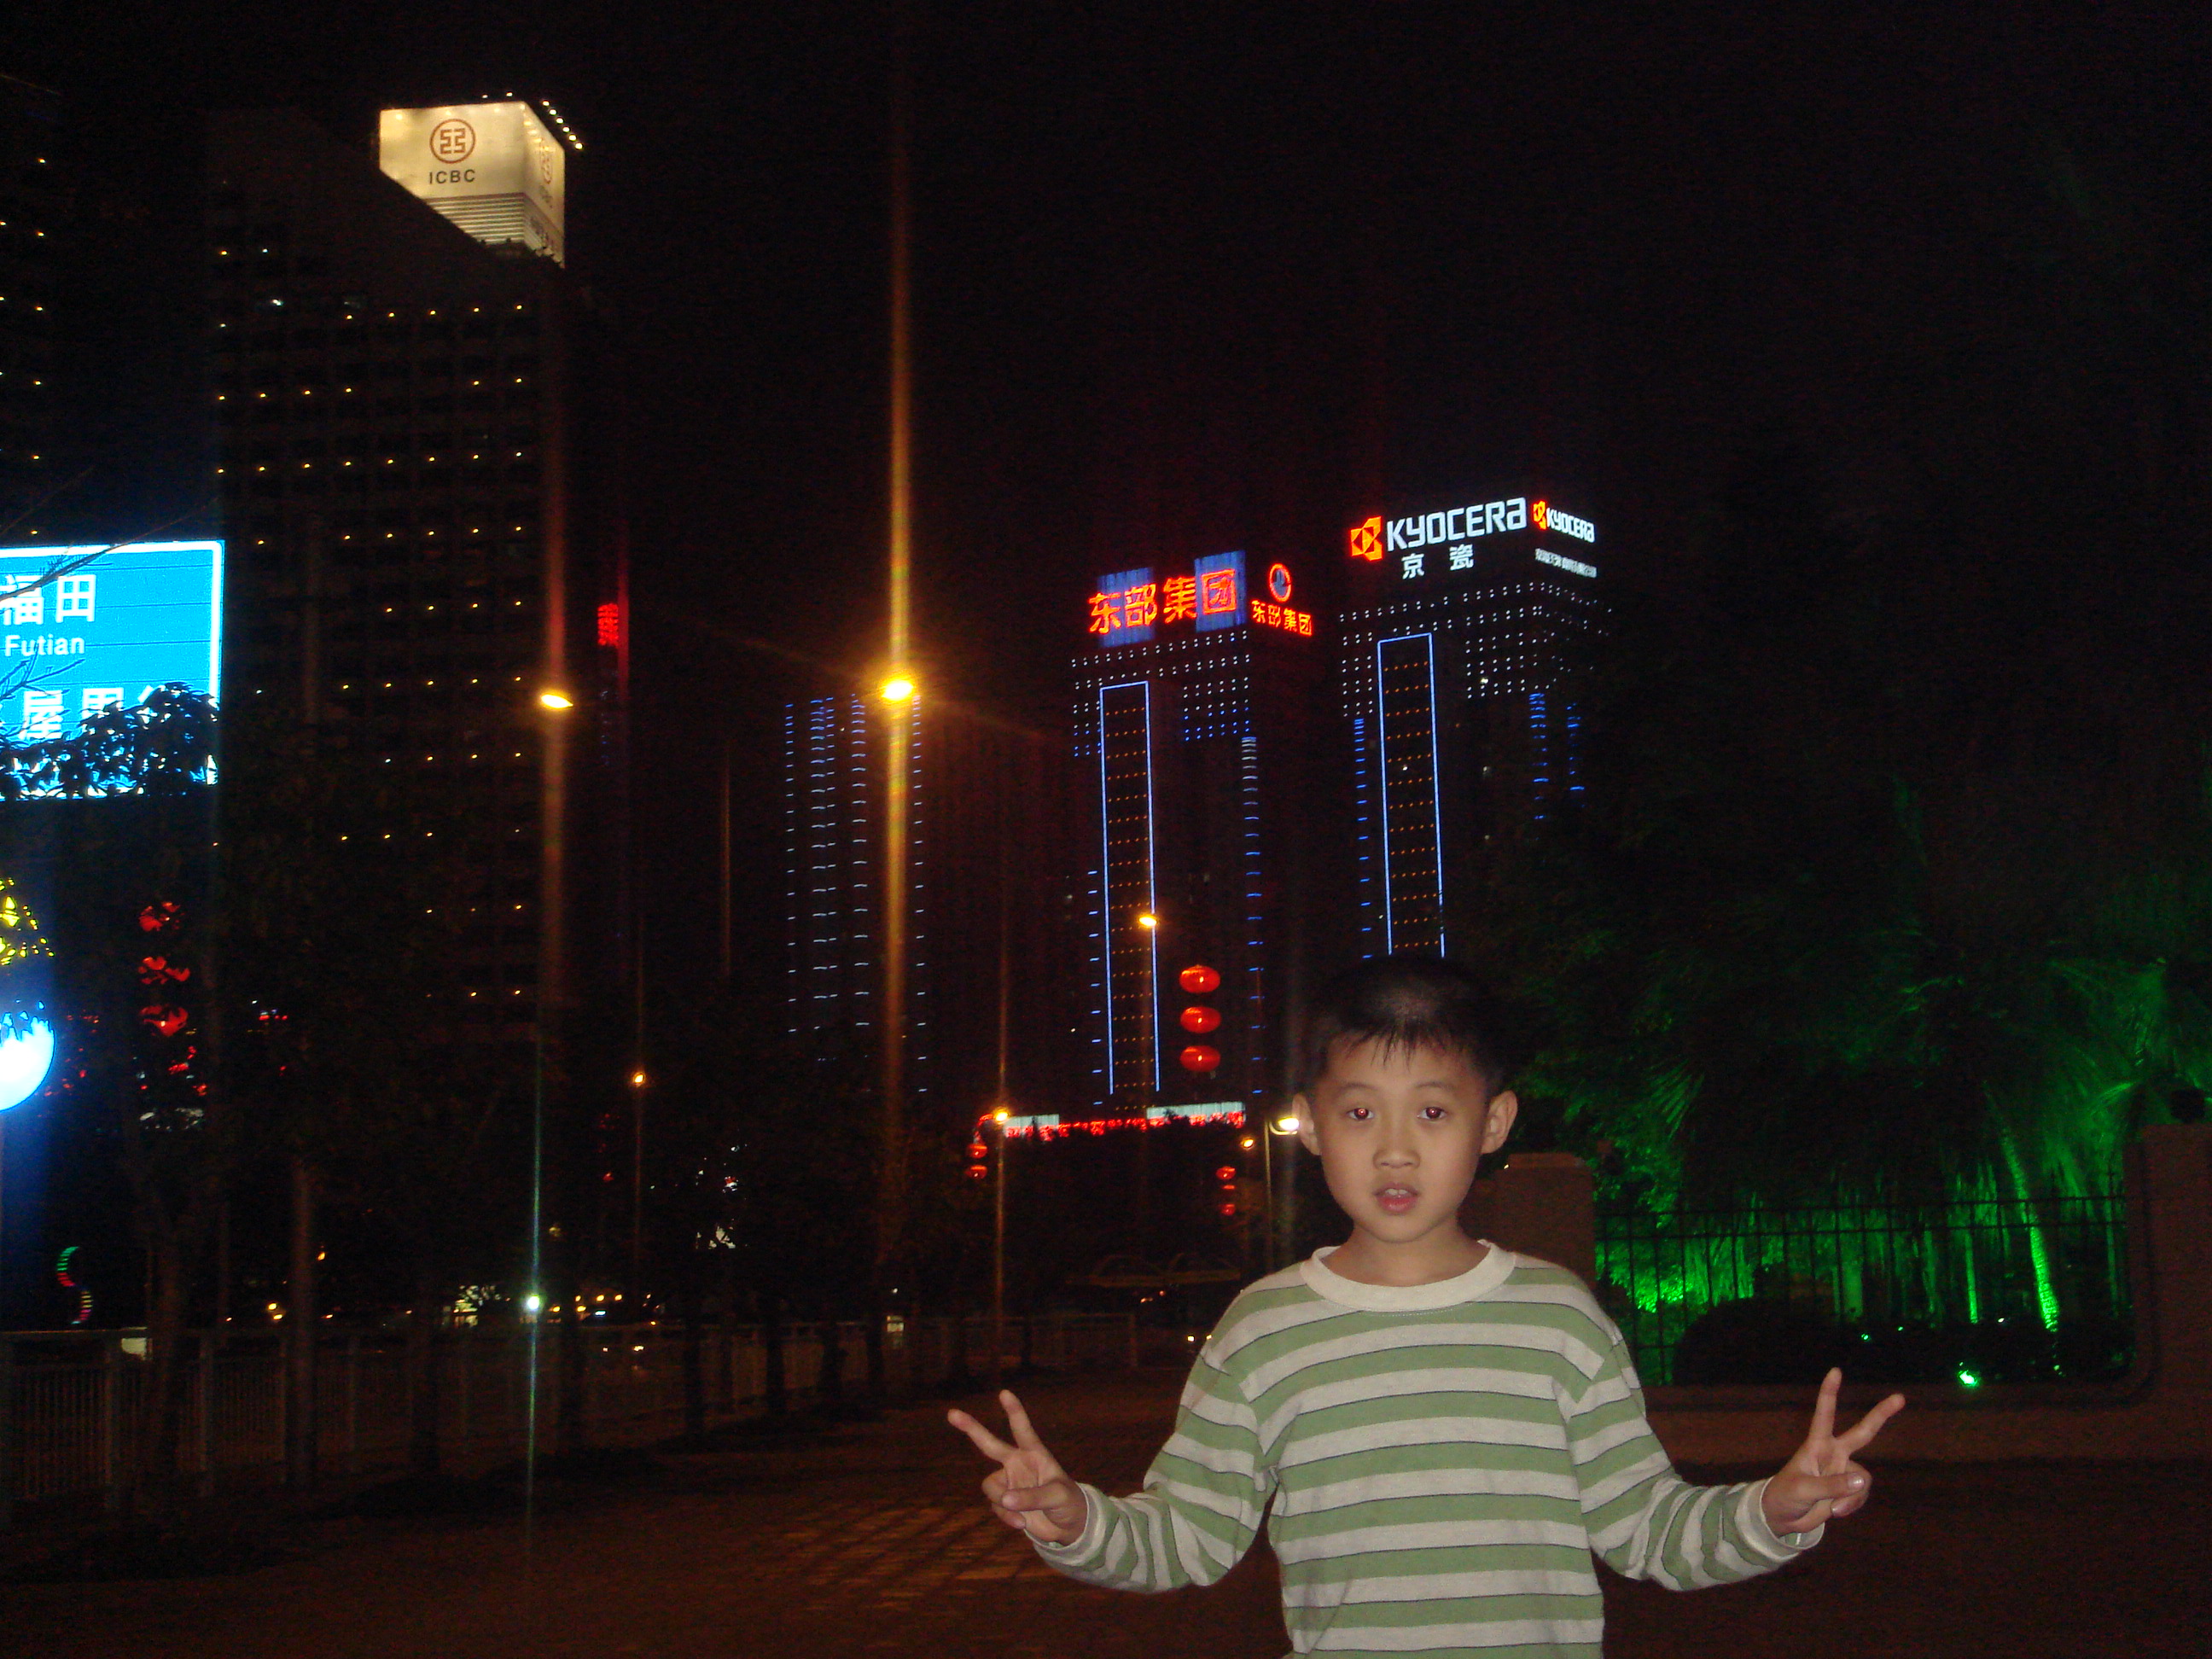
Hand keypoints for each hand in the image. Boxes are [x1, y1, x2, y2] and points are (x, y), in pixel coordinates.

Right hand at [947, 1389, 1089, 1544]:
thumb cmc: (1068, 1501)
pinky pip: (996, 1507)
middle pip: (989, 1444)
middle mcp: (1017, 1464)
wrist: (1066, 1525)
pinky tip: (1021, 1523)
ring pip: (990, 1487)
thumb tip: (1005, 1499)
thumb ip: (1033, 1497)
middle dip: (971, 1428)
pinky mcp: (1004, 1503)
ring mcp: (1009, 1483)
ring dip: (1003, 1502)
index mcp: (1034, 1454)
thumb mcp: (1057, 1496)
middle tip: (952, 1413)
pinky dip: (1006, 1517)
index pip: (1022, 1429)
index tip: (1004, 1393)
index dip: (1014, 1411)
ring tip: (1023, 1516)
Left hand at [1762, 1368, 1904, 1535]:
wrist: (1784, 1517)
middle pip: (1862, 1432)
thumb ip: (1832, 1485)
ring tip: (1833, 1509)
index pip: (1824, 1414)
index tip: (1835, 1371)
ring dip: (1853, 1496)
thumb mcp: (1804, 1490)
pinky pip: (1861, 1494)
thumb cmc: (1786, 1495)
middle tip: (1900, 1397)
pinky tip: (1836, 1512)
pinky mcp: (1848, 1490)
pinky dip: (1852, 1505)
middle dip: (1880, 1415)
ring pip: (1863, 1479)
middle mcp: (1833, 1454)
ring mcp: (1842, 1472)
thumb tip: (1862, 1479)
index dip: (1830, 1393)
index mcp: (1817, 1446)